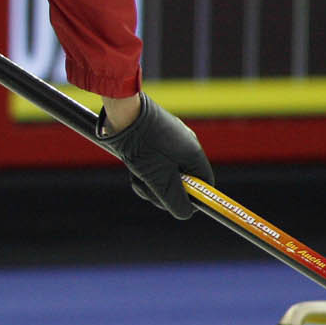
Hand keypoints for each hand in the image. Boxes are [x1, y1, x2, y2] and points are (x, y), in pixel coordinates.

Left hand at [96, 93, 213, 219]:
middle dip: (163, 190)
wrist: (121, 111)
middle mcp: (185, 145)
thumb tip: (186, 213)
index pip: (204, 183)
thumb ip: (174, 199)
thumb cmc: (142, 144)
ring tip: (136, 175)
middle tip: (148, 188)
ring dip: (149, 180)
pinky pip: (153, 162)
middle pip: (182, 181)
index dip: (194, 198)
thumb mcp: (159, 178)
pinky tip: (131, 165)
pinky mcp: (153, 137)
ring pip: (164, 173)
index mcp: (194, 153)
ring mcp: (169, 139)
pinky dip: (142, 169)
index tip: (177, 206)